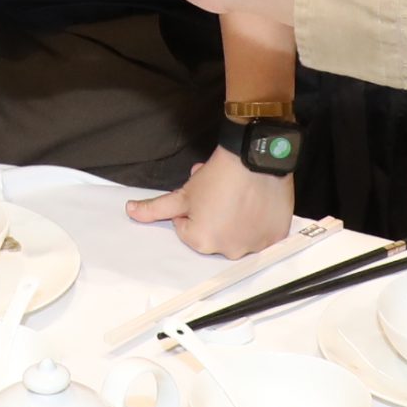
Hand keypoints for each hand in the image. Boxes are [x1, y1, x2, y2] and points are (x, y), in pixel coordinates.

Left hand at [131, 147, 297, 259]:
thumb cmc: (220, 174)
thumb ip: (155, 208)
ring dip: (237, 221)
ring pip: (239, 235)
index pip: (187, 230)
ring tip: (240, 195)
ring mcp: (254, 245)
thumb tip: (130, 211)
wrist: (255, 156)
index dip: (193, 210)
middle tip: (221, 194)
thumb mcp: (183, 193)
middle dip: (214, 217)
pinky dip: (260, 222)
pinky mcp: (275, 236)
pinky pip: (263, 234)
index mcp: (202, 242)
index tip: (203, 195)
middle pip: (214, 235)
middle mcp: (229, 250)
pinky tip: (257, 203)